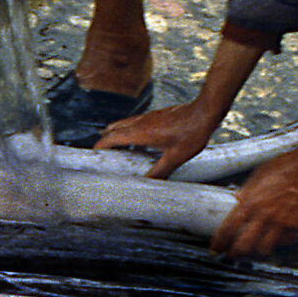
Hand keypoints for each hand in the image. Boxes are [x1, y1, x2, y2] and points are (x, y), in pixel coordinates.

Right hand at [97, 99, 221, 178]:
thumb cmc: (191, 133)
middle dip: (106, 140)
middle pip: (114, 129)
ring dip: (118, 135)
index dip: (99, 146)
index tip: (93, 155)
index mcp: (140, 132)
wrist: (204, 112)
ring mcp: (148, 117)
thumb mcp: (175, 157)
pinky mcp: (157, 116)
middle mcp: (141, 122)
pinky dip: (130, 132)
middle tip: (103, 154)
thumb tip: (148, 184)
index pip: (111, 138)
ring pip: (125, 124)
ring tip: (119, 150)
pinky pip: (136, 123)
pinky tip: (141, 142)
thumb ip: (160, 171)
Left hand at [209, 136, 297, 258]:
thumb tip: (238, 198)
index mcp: (251, 201)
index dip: (220, 242)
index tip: (216, 248)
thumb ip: (248, 189)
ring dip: (256, 252)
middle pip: (243, 245)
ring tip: (252, 252)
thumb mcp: (259, 174)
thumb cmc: (286, 166)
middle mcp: (264, 215)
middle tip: (232, 256)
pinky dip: (277, 244)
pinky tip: (274, 240)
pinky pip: (284, 243)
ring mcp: (281, 223)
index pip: (228, 228)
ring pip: (263, 249)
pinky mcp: (296, 226)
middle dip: (234, 254)